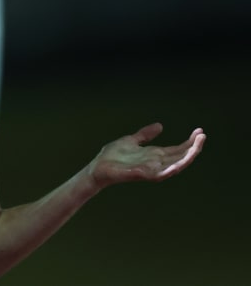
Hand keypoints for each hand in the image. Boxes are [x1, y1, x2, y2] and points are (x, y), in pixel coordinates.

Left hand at [87, 123, 205, 189]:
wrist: (98, 167)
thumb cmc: (112, 156)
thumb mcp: (131, 140)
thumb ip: (145, 135)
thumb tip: (160, 125)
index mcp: (155, 155)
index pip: (177, 149)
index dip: (189, 142)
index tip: (199, 131)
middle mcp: (156, 163)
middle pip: (180, 156)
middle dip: (193, 147)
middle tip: (203, 136)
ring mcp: (151, 170)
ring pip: (176, 165)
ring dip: (188, 156)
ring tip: (198, 145)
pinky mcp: (144, 175)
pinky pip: (162, 174)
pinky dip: (172, 169)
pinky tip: (181, 162)